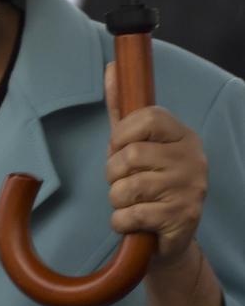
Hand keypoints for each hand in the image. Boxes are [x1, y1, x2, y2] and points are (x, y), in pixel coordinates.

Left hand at [104, 62, 207, 268]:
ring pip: (128, 187)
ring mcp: (190, 189)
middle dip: (112, 173)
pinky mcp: (183, 218)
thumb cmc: (148, 182)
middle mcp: (193, 159)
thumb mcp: (136, 142)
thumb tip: (112, 67)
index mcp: (183, 136)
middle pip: (131, 155)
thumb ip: (122, 107)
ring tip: (128, 202)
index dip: (122, 133)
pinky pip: (132, 215)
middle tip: (120, 182)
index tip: (118, 147)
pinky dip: (120, 221)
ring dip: (116, 199)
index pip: (148, 117)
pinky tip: (131, 222)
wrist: (169, 238)